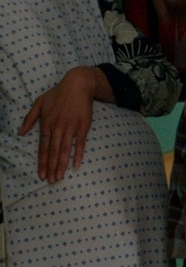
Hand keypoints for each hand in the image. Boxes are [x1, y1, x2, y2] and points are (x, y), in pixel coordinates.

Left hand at [19, 67, 101, 182]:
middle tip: (51, 181)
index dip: (42, 161)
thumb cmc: (58, 94)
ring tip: (60, 177)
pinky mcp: (83, 127)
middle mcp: (57, 128)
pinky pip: (80, 143)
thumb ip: (29, 119)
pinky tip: (76, 165)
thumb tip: (20, 133)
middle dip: (51, 167)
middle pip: (53, 151)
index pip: (43, 147)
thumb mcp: (38, 103)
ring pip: (65, 150)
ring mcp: (70, 128)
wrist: (77, 85)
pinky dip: (78, 155)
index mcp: (46, 124)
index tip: (41, 174)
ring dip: (62, 164)